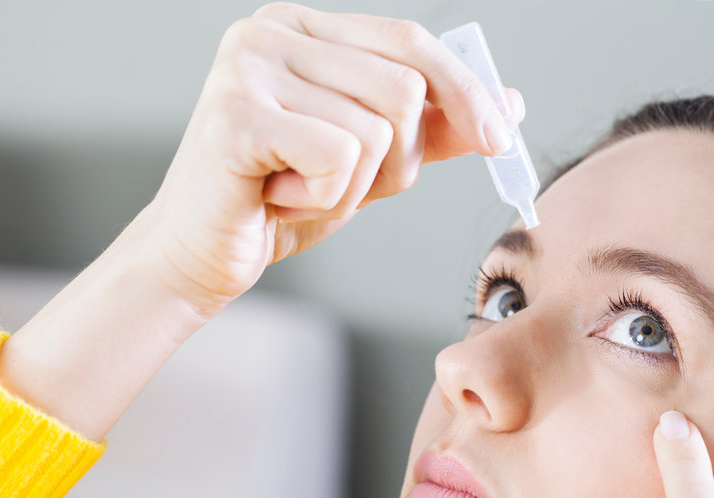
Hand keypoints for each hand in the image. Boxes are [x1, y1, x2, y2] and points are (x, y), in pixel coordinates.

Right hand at [137, 2, 524, 317]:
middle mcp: (272, 31)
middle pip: (403, 90)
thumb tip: (510, 102)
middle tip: (337, 183)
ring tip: (298, 188)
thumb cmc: (282, 200)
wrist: (202, 254)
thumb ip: (434, 128)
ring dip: (352, 186)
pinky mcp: (235, 116)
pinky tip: (278, 198)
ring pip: (375, 131)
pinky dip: (324, 198)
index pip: (412, 43)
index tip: (500, 139)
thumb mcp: (373, 160)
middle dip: (395, 160)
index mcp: (306, 27)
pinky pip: (339, 158)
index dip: (465, 91)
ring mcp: (248, 67)